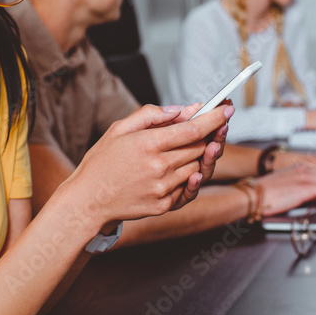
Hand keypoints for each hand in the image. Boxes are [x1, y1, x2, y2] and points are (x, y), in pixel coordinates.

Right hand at [66, 103, 230, 226]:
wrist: (87, 201)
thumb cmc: (101, 162)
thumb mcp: (119, 129)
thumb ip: (152, 115)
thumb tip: (183, 109)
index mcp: (147, 144)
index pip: (193, 130)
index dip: (214, 118)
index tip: (227, 109)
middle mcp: (158, 167)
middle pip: (200, 147)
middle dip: (210, 134)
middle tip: (215, 125)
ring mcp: (163, 189)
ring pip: (198, 167)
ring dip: (201, 155)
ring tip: (194, 147)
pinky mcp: (164, 205)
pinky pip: (190, 188)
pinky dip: (193, 176)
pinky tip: (189, 168)